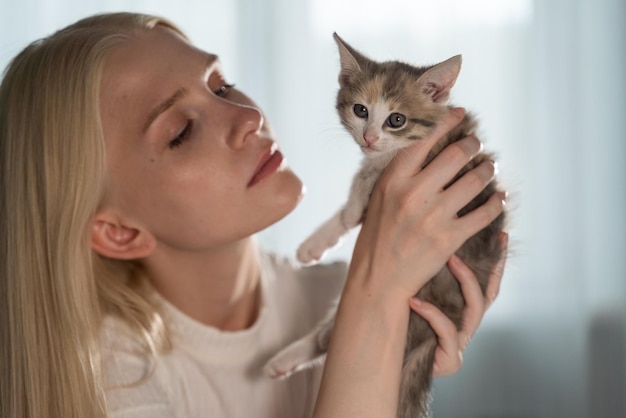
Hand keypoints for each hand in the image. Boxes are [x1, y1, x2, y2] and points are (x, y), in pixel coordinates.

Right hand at [348, 107, 504, 297]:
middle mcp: (414, 193)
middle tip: (477, 144)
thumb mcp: (379, 199)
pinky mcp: (450, 238)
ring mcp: (433, 215)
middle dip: (472, 144)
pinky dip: (497, 203)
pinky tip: (500, 199)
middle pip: (456, 153)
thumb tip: (424, 149)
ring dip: (487, 171)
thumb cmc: (377, 238)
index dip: (445, 121)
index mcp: (393, 179)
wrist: (378, 279)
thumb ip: (400, 175)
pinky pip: (485, 213)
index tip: (458, 113)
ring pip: (475, 180)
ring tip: (489, 168)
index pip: (424, 138)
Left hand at [409, 231, 508, 376]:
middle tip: (468, 245)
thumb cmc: (402, 329)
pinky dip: (431, 313)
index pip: (488, 285)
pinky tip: (414, 301)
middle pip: (487, 295)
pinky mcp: (450, 360)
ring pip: (474, 310)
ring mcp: (460, 345)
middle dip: (485, 268)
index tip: (502, 236)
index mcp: (463, 315)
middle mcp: (466, 329)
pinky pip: (446, 331)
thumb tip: (428, 243)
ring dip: (464, 281)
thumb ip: (428, 278)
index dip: (498, 263)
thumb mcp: (418, 297)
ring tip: (450, 260)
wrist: (391, 366)